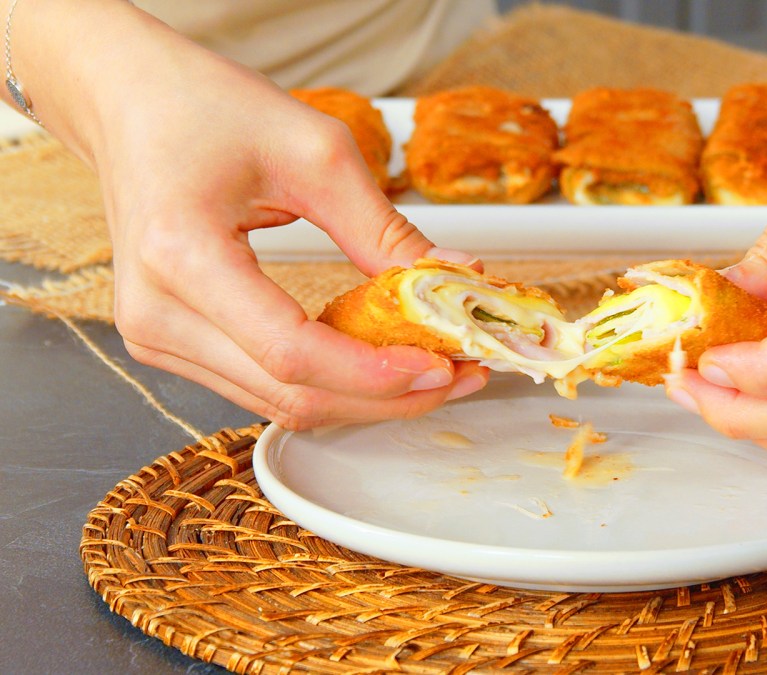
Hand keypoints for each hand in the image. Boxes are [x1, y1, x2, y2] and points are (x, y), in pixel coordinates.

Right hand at [20, 1, 486, 428]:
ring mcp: (155, 336)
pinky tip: (378, 362)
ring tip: (433, 370)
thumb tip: (455, 279)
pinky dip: (328, 382)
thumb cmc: (206, 109)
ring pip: (278, 403)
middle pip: (290, 394)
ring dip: (363, 398)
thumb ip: (383, 230)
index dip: (375, 373)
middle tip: (459, 374)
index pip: (291, 352)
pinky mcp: (170, 343)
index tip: (442, 365)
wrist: (129, 101)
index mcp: (181, 255)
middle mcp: (155, 313)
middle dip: (386, 397)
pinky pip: (261, 385)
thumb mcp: (316, 152)